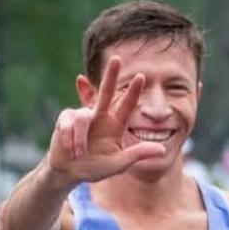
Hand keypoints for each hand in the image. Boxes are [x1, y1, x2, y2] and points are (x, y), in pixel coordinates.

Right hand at [46, 57, 166, 185]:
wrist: (69, 171)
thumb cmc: (95, 167)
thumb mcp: (118, 164)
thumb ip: (137, 154)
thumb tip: (163, 150)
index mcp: (115, 125)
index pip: (127, 105)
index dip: (133, 92)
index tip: (141, 76)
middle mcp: (100, 116)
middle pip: (106, 91)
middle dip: (110, 75)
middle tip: (116, 58)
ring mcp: (82, 115)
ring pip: (82, 117)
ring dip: (79, 139)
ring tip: (78, 154)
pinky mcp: (66, 118)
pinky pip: (68, 123)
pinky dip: (68, 138)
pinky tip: (68, 147)